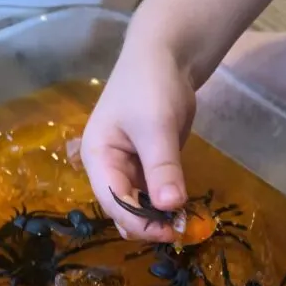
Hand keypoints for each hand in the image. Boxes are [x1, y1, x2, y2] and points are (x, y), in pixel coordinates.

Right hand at [81, 40, 195, 239]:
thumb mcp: (157, 125)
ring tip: (188, 223)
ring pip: (139, 207)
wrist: (165, 55)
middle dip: (149, 224)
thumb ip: (162, 166)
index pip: (113, 201)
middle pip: (123, 210)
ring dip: (159, 219)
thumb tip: (172, 206)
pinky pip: (153, 196)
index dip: (140, 221)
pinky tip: (186, 211)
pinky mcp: (146, 167)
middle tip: (184, 229)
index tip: (171, 230)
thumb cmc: (151, 84)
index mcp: (97, 158)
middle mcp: (107, 169)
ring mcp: (126, 169)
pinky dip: (167, 206)